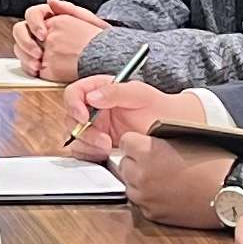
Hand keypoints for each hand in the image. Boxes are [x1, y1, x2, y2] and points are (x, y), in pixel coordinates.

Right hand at [14, 0, 105, 78]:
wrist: (103, 56)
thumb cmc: (97, 36)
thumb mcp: (87, 20)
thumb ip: (69, 9)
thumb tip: (50, 0)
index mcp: (48, 17)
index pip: (31, 14)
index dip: (34, 24)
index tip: (43, 35)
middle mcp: (39, 30)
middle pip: (20, 30)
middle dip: (26, 42)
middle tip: (38, 54)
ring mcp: (36, 46)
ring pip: (19, 47)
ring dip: (24, 55)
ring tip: (38, 65)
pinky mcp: (38, 61)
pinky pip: (25, 62)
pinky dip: (27, 66)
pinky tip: (37, 71)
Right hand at [64, 74, 180, 143]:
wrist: (171, 128)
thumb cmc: (157, 106)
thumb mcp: (139, 94)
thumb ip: (115, 91)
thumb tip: (92, 97)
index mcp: (99, 89)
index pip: (74, 93)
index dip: (74, 104)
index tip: (83, 116)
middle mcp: (93, 108)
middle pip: (71, 118)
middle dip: (84, 131)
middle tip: (103, 140)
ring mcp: (94, 127)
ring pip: (74, 137)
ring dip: (87, 145)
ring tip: (108, 148)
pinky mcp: (97, 145)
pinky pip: (82, 151)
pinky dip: (89, 154)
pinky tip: (105, 153)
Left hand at [110, 127, 239, 227]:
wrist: (231, 190)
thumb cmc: (214, 163)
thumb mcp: (183, 139)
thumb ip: (158, 141)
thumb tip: (145, 142)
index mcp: (147, 151)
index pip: (125, 141)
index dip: (137, 143)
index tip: (146, 145)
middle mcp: (141, 175)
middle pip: (124, 164)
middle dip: (137, 162)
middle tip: (157, 163)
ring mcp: (145, 197)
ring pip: (130, 185)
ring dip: (141, 181)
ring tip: (163, 179)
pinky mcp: (153, 214)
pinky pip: (142, 203)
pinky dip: (150, 198)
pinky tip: (168, 194)